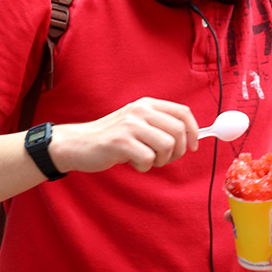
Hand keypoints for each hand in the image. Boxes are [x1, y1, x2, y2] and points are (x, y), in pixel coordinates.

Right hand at [48, 98, 197, 173]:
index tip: (193, 147)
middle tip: (163, 159)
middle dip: (178, 151)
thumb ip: (160, 126)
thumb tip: (191, 138)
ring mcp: (130, 125)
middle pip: (178, 131)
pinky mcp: (121, 141)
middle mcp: (140, 111)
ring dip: (161, 160)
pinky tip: (131, 162)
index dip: (193, 131)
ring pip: (167, 146)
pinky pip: (148, 159)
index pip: (183, 112)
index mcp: (146, 104)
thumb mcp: (136, 123)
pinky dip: (143, 166)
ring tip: (145, 160)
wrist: (78, 143)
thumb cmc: (111, 138)